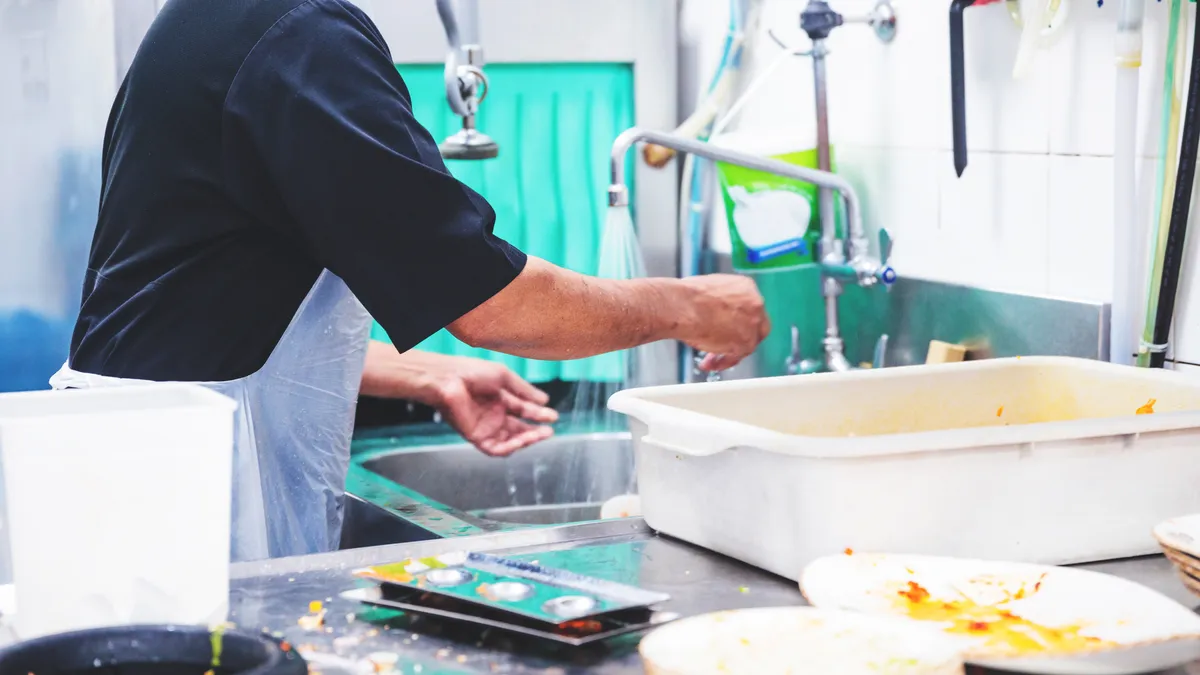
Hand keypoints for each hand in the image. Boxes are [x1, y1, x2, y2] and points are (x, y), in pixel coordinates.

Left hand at [427, 356, 558, 456]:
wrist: (449, 380)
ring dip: (526, 440)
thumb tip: (545, 400)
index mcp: (500, 400)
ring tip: (540, 435)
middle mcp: (494, 416)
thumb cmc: (473, 373)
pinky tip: (522, 441)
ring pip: (510, 441)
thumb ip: (524, 391)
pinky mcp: (476, 438)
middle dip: (535, 431)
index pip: (524, 410)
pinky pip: (496, 449)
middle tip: (549, 431)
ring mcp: (486, 428)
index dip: (539, 414)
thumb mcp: (504, 377)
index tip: (553, 417)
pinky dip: (510, 448)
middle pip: (519, 429)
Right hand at [678, 274, 769, 370]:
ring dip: (729, 352)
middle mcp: (755, 304)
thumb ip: (721, 302)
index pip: (750, 308)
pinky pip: (736, 357)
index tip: (729, 327)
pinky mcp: (745, 343)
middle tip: (725, 344)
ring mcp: (752, 324)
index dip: (740, 321)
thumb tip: (716, 312)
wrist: (682, 306)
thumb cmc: (687, 297)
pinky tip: (711, 363)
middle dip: (740, 337)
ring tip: (710, 357)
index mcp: (746, 287)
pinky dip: (723, 362)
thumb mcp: (709, 290)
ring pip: (747, 344)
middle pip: (756, 326)